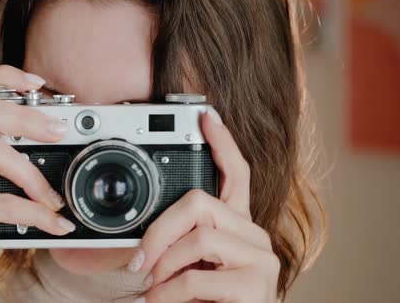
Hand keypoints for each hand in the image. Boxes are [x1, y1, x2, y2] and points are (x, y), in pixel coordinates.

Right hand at [0, 65, 76, 282]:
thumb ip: (4, 159)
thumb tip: (53, 138)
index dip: (1, 77)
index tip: (37, 83)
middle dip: (25, 115)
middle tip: (59, 130)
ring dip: (32, 173)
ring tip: (53, 196)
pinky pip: (3, 201)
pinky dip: (35, 212)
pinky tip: (54, 223)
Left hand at [128, 107, 279, 302]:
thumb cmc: (202, 300)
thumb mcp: (184, 264)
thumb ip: (175, 242)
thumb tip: (138, 237)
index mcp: (236, 226)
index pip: (236, 173)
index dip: (222, 143)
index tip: (206, 115)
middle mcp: (254, 235)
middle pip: (201, 202)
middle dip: (160, 230)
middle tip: (139, 260)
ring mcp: (261, 259)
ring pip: (199, 237)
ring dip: (163, 266)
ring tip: (152, 287)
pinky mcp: (257, 286)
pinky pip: (195, 277)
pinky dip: (167, 293)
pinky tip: (160, 301)